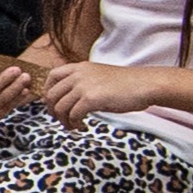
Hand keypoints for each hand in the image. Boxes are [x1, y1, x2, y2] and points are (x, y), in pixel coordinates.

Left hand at [27, 59, 154, 124]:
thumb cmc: (126, 84)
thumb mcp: (98, 76)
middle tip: (62, 120)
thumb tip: (67, 98)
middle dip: (53, 111)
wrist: (144, 84)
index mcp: (79, 67)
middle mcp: (78, 74)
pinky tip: (81, 126)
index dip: (48, 93)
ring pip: (60, 107)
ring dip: (64, 120)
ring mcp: (84, 85)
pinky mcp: (91, 98)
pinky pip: (73, 115)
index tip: (53, 105)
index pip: (52, 77)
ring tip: (72, 126)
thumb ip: (82, 83)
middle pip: (52, 95)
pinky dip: (74, 123)